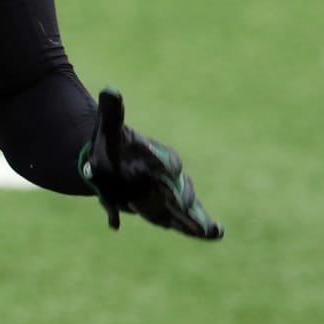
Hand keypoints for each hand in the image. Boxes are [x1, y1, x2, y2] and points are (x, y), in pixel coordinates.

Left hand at [80, 88, 222, 239]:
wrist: (107, 161)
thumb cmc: (110, 144)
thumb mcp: (108, 128)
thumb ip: (112, 112)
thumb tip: (109, 90)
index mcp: (155, 154)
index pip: (167, 160)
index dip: (168, 164)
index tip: (171, 171)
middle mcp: (164, 175)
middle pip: (181, 186)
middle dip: (185, 197)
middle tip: (185, 205)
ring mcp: (166, 193)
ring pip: (185, 206)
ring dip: (196, 218)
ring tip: (212, 230)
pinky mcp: (164, 208)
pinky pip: (182, 219)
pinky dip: (197, 227)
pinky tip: (217, 234)